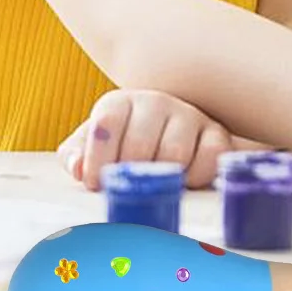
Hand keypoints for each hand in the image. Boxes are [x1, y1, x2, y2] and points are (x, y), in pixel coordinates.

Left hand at [58, 89, 256, 190]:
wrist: (164, 140)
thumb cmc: (120, 147)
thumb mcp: (88, 148)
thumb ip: (74, 155)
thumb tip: (79, 168)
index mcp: (121, 103)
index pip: (107, 124)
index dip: (99, 159)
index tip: (95, 182)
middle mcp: (156, 102)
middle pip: (140, 144)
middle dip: (130, 175)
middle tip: (128, 188)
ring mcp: (189, 115)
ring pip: (174, 153)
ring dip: (161, 180)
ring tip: (153, 187)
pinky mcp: (216, 132)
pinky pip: (209, 157)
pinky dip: (195, 176)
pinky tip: (183, 181)